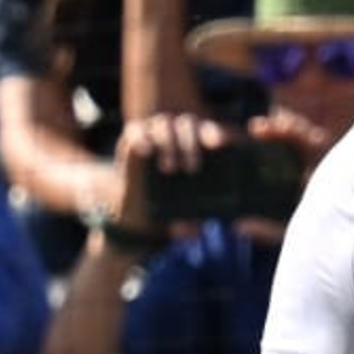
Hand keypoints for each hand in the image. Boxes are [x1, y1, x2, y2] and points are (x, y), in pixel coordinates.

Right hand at [108, 112, 220, 233]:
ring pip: (164, 123)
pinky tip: (145, 151)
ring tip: (169, 168)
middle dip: (191, 143)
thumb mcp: (186, 212)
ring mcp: (154, 133)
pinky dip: (141, 138)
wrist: (139, 214)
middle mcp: (177, 133)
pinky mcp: (132, 139)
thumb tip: (197, 230)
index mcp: (198, 142)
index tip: (220, 144)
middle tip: (193, 167)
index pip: (210, 130)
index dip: (215, 133)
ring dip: (169, 143)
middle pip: (188, 123)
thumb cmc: (171, 208)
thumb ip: (192, 218)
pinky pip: (136, 131)